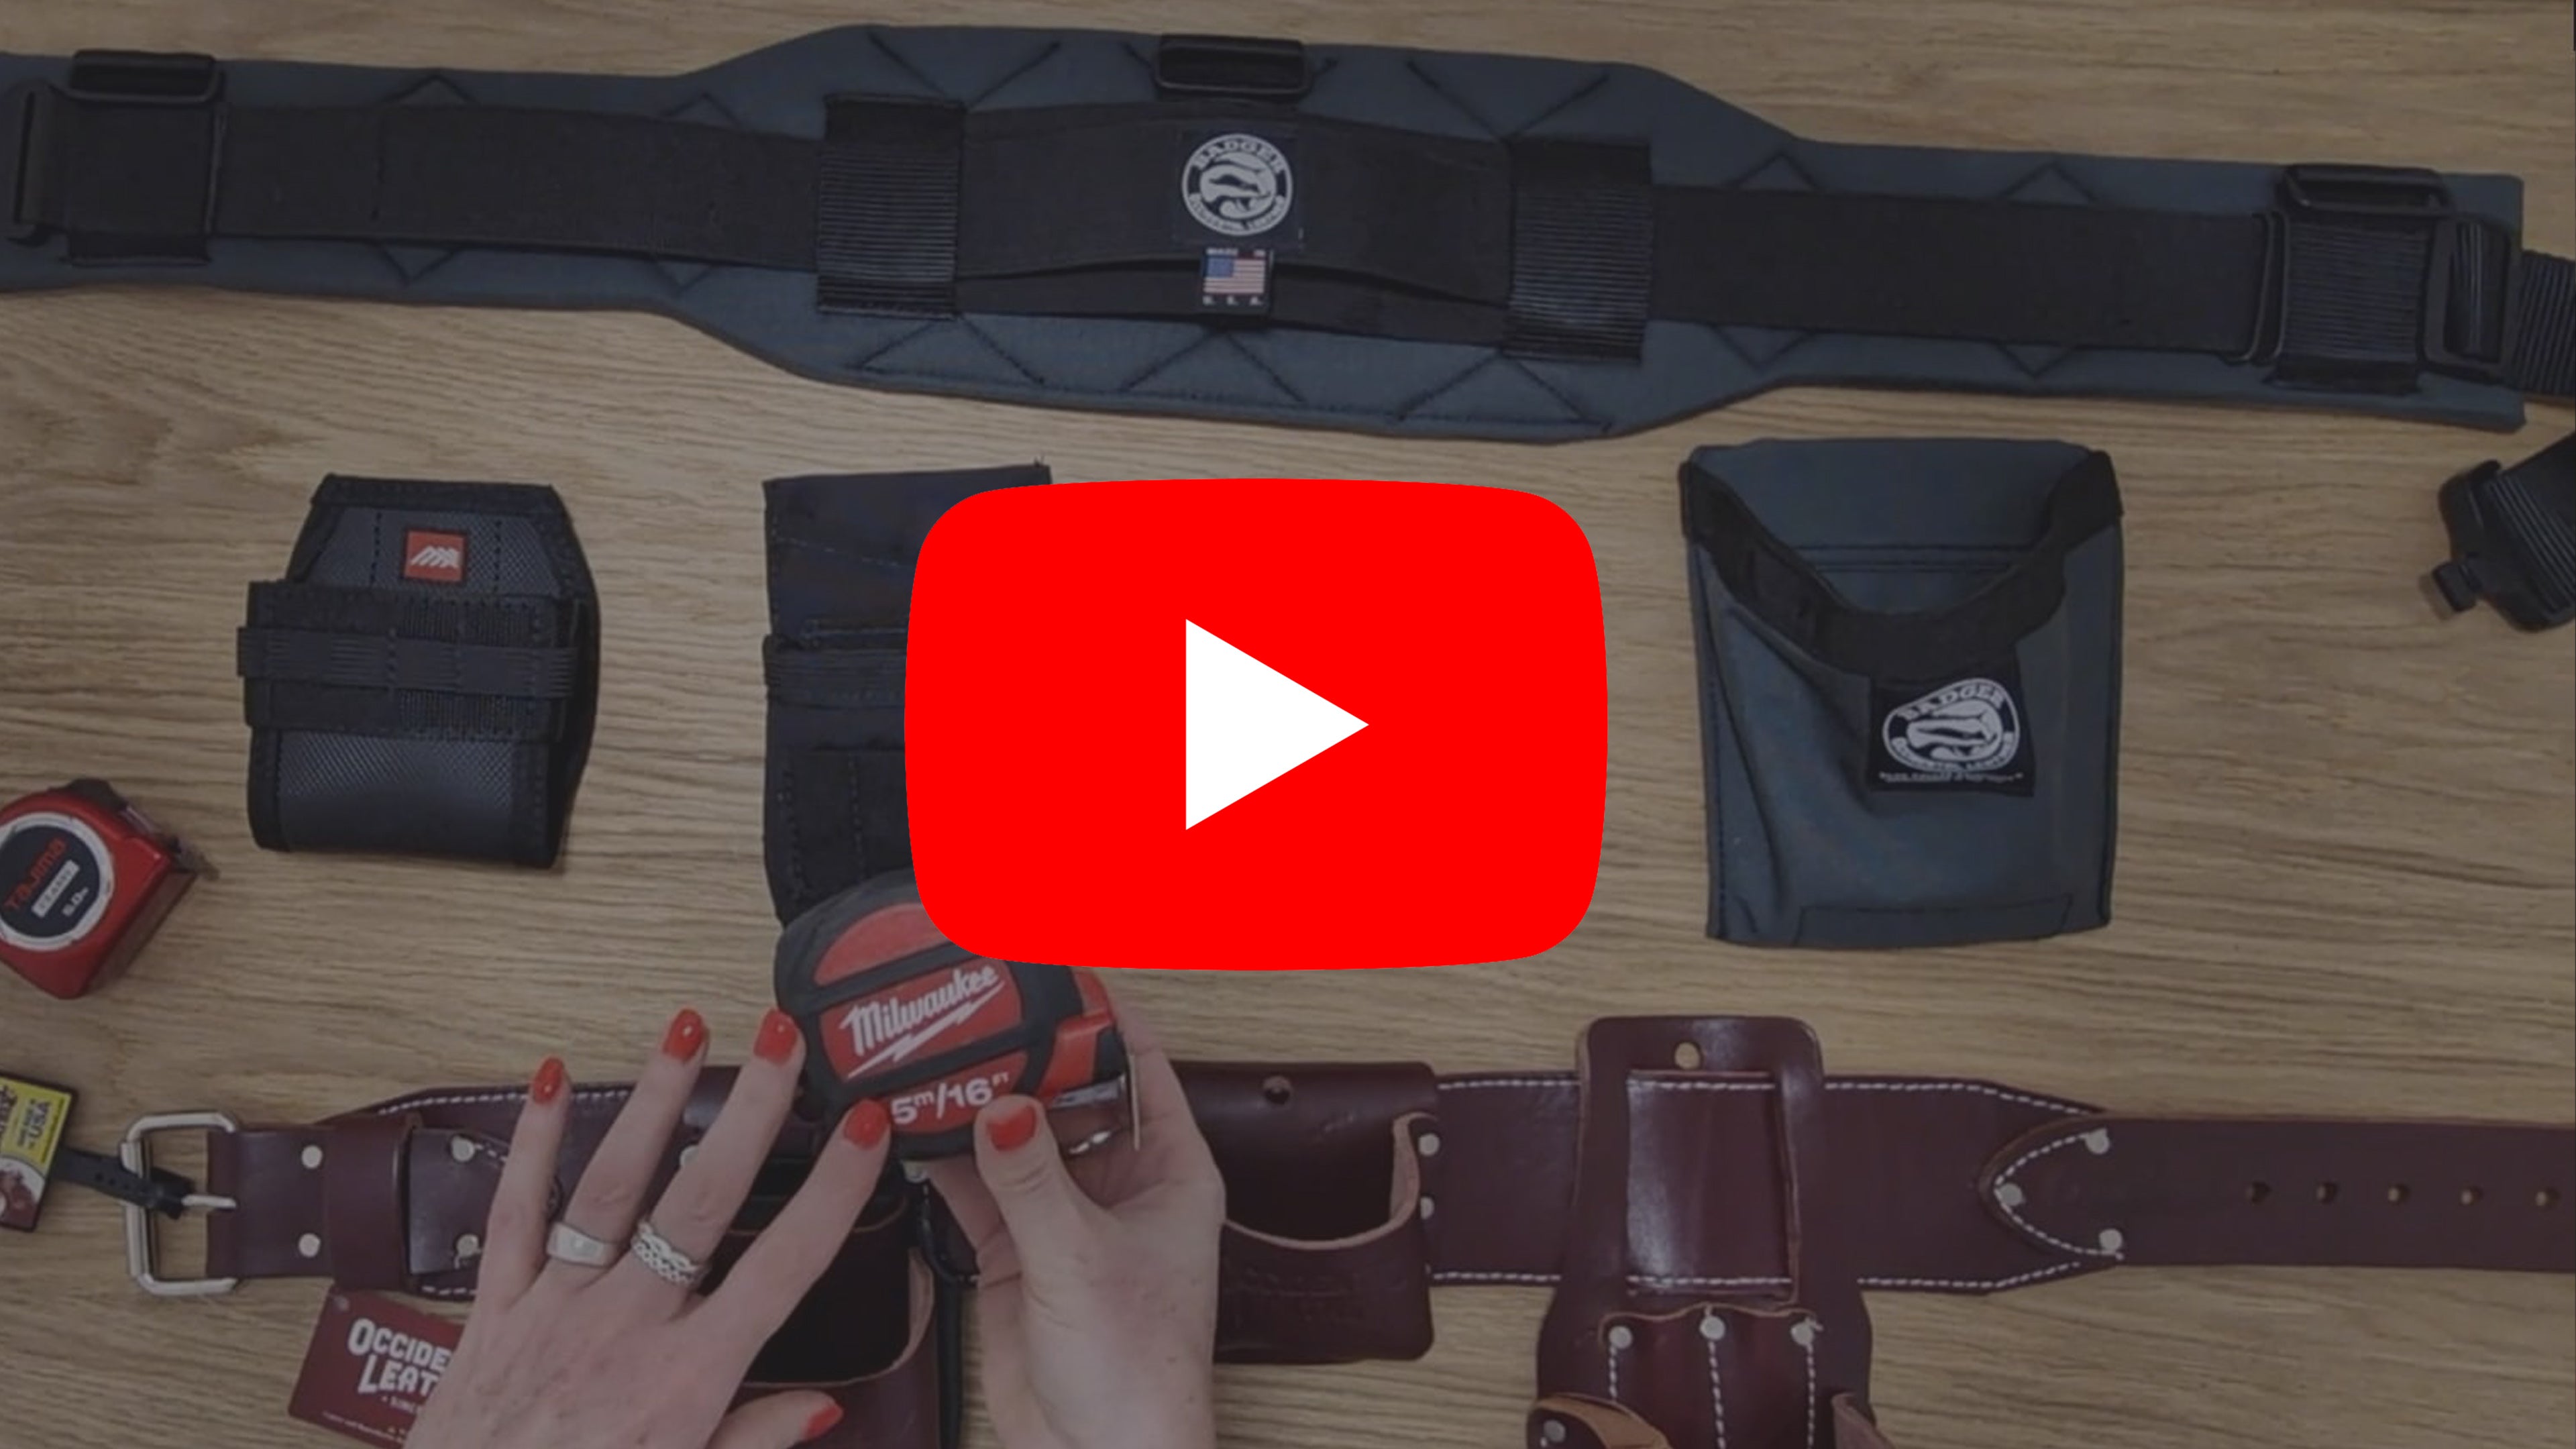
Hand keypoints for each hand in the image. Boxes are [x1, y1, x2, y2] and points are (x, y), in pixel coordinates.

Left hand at [410, 1007, 892, 1448]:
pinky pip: (514, 1214)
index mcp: (684, 1382)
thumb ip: (753, 1442)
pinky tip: (552, 1079)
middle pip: (701, 1202)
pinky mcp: (495, 1311)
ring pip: (613, 1188)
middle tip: (783, 1042)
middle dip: (750, 1114)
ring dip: (654, 1103)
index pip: (782, 1268)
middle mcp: (626, 1330)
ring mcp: (556, 1310)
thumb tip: (820, 1404)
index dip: (833, 1194)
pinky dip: (531, 1142)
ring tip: (686, 1031)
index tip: (865, 1130)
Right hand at [927, 994, 1225, 1448]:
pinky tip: (907, 1123)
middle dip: (1024, 1050)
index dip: (1102, 1009)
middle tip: (973, 1003)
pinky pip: (976, 1183)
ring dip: (975, 1100)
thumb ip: (1035, 1181)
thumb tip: (1002, 1107)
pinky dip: (943, 1155)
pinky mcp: (1016, 1248)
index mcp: (1169, 1168)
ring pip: (1015, 1133)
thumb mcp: (1085, 1260)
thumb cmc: (1138, 1370)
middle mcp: (1118, 1182)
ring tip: (927, 1053)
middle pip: (1068, 1089)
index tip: (1057, 964)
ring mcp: (1063, 1213)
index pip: (1140, 1061)